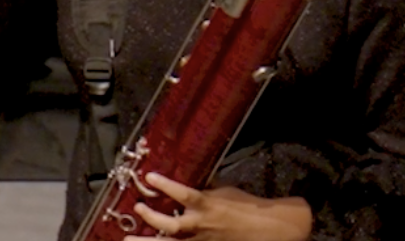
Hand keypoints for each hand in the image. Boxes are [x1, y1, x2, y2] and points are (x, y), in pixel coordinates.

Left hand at [126, 172, 311, 240]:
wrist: (267, 228)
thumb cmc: (247, 206)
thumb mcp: (225, 191)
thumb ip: (205, 189)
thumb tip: (190, 182)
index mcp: (207, 205)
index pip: (183, 193)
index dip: (165, 185)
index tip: (150, 176)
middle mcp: (201, 225)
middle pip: (171, 225)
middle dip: (151, 219)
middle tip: (138, 210)